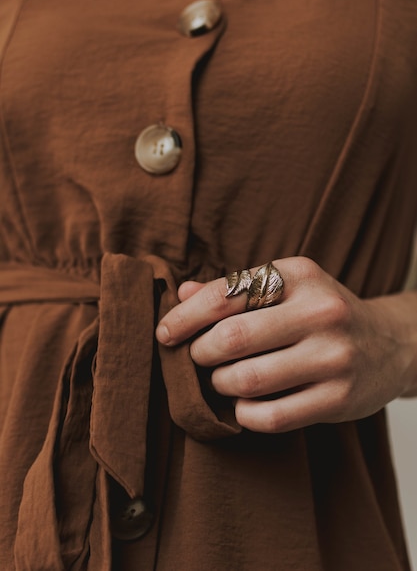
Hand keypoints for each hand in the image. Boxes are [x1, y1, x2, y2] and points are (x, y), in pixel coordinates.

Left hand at [156, 257, 416, 432]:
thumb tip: (181, 293)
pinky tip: (244, 405)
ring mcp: (333, 356)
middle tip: (196, 358)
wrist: (389, 345)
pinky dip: (244, 414)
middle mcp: (320, 311)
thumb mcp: (286, 287)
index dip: (185, 316)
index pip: (226, 294)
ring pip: (248, 380)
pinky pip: (272, 417)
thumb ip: (233, 289)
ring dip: (219, 385)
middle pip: (232, 338)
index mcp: (300, 274)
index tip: (166, 333)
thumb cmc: (321, 313)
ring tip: (220, 380)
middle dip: (199, 353)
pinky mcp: (339, 398)